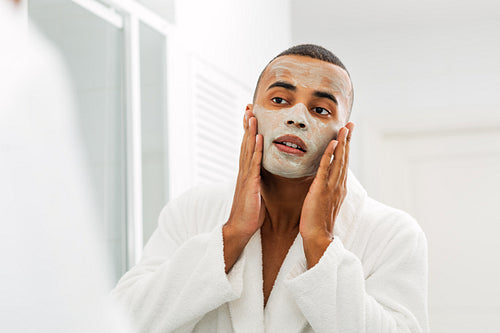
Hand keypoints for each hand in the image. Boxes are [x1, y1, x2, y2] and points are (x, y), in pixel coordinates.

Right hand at [225, 108, 264, 239]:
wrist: (240, 228)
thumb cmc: (250, 213)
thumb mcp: (256, 193)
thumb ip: (258, 181)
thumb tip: (263, 175)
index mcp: (246, 173)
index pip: (247, 148)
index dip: (249, 132)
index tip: (251, 117)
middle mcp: (244, 171)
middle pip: (245, 143)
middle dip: (247, 125)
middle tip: (249, 108)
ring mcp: (245, 177)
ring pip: (248, 149)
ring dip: (250, 131)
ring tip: (252, 115)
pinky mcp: (250, 184)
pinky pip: (253, 163)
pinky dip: (255, 149)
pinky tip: (258, 138)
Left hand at [299, 123, 353, 266]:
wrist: (318, 238)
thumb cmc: (317, 222)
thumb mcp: (324, 202)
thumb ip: (325, 190)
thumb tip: (323, 181)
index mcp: (339, 188)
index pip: (343, 163)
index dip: (346, 148)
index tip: (347, 134)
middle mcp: (339, 185)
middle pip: (344, 158)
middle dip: (347, 140)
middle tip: (350, 124)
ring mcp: (331, 188)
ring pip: (339, 161)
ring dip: (342, 143)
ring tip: (344, 128)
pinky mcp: (321, 191)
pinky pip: (326, 170)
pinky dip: (330, 156)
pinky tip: (332, 144)